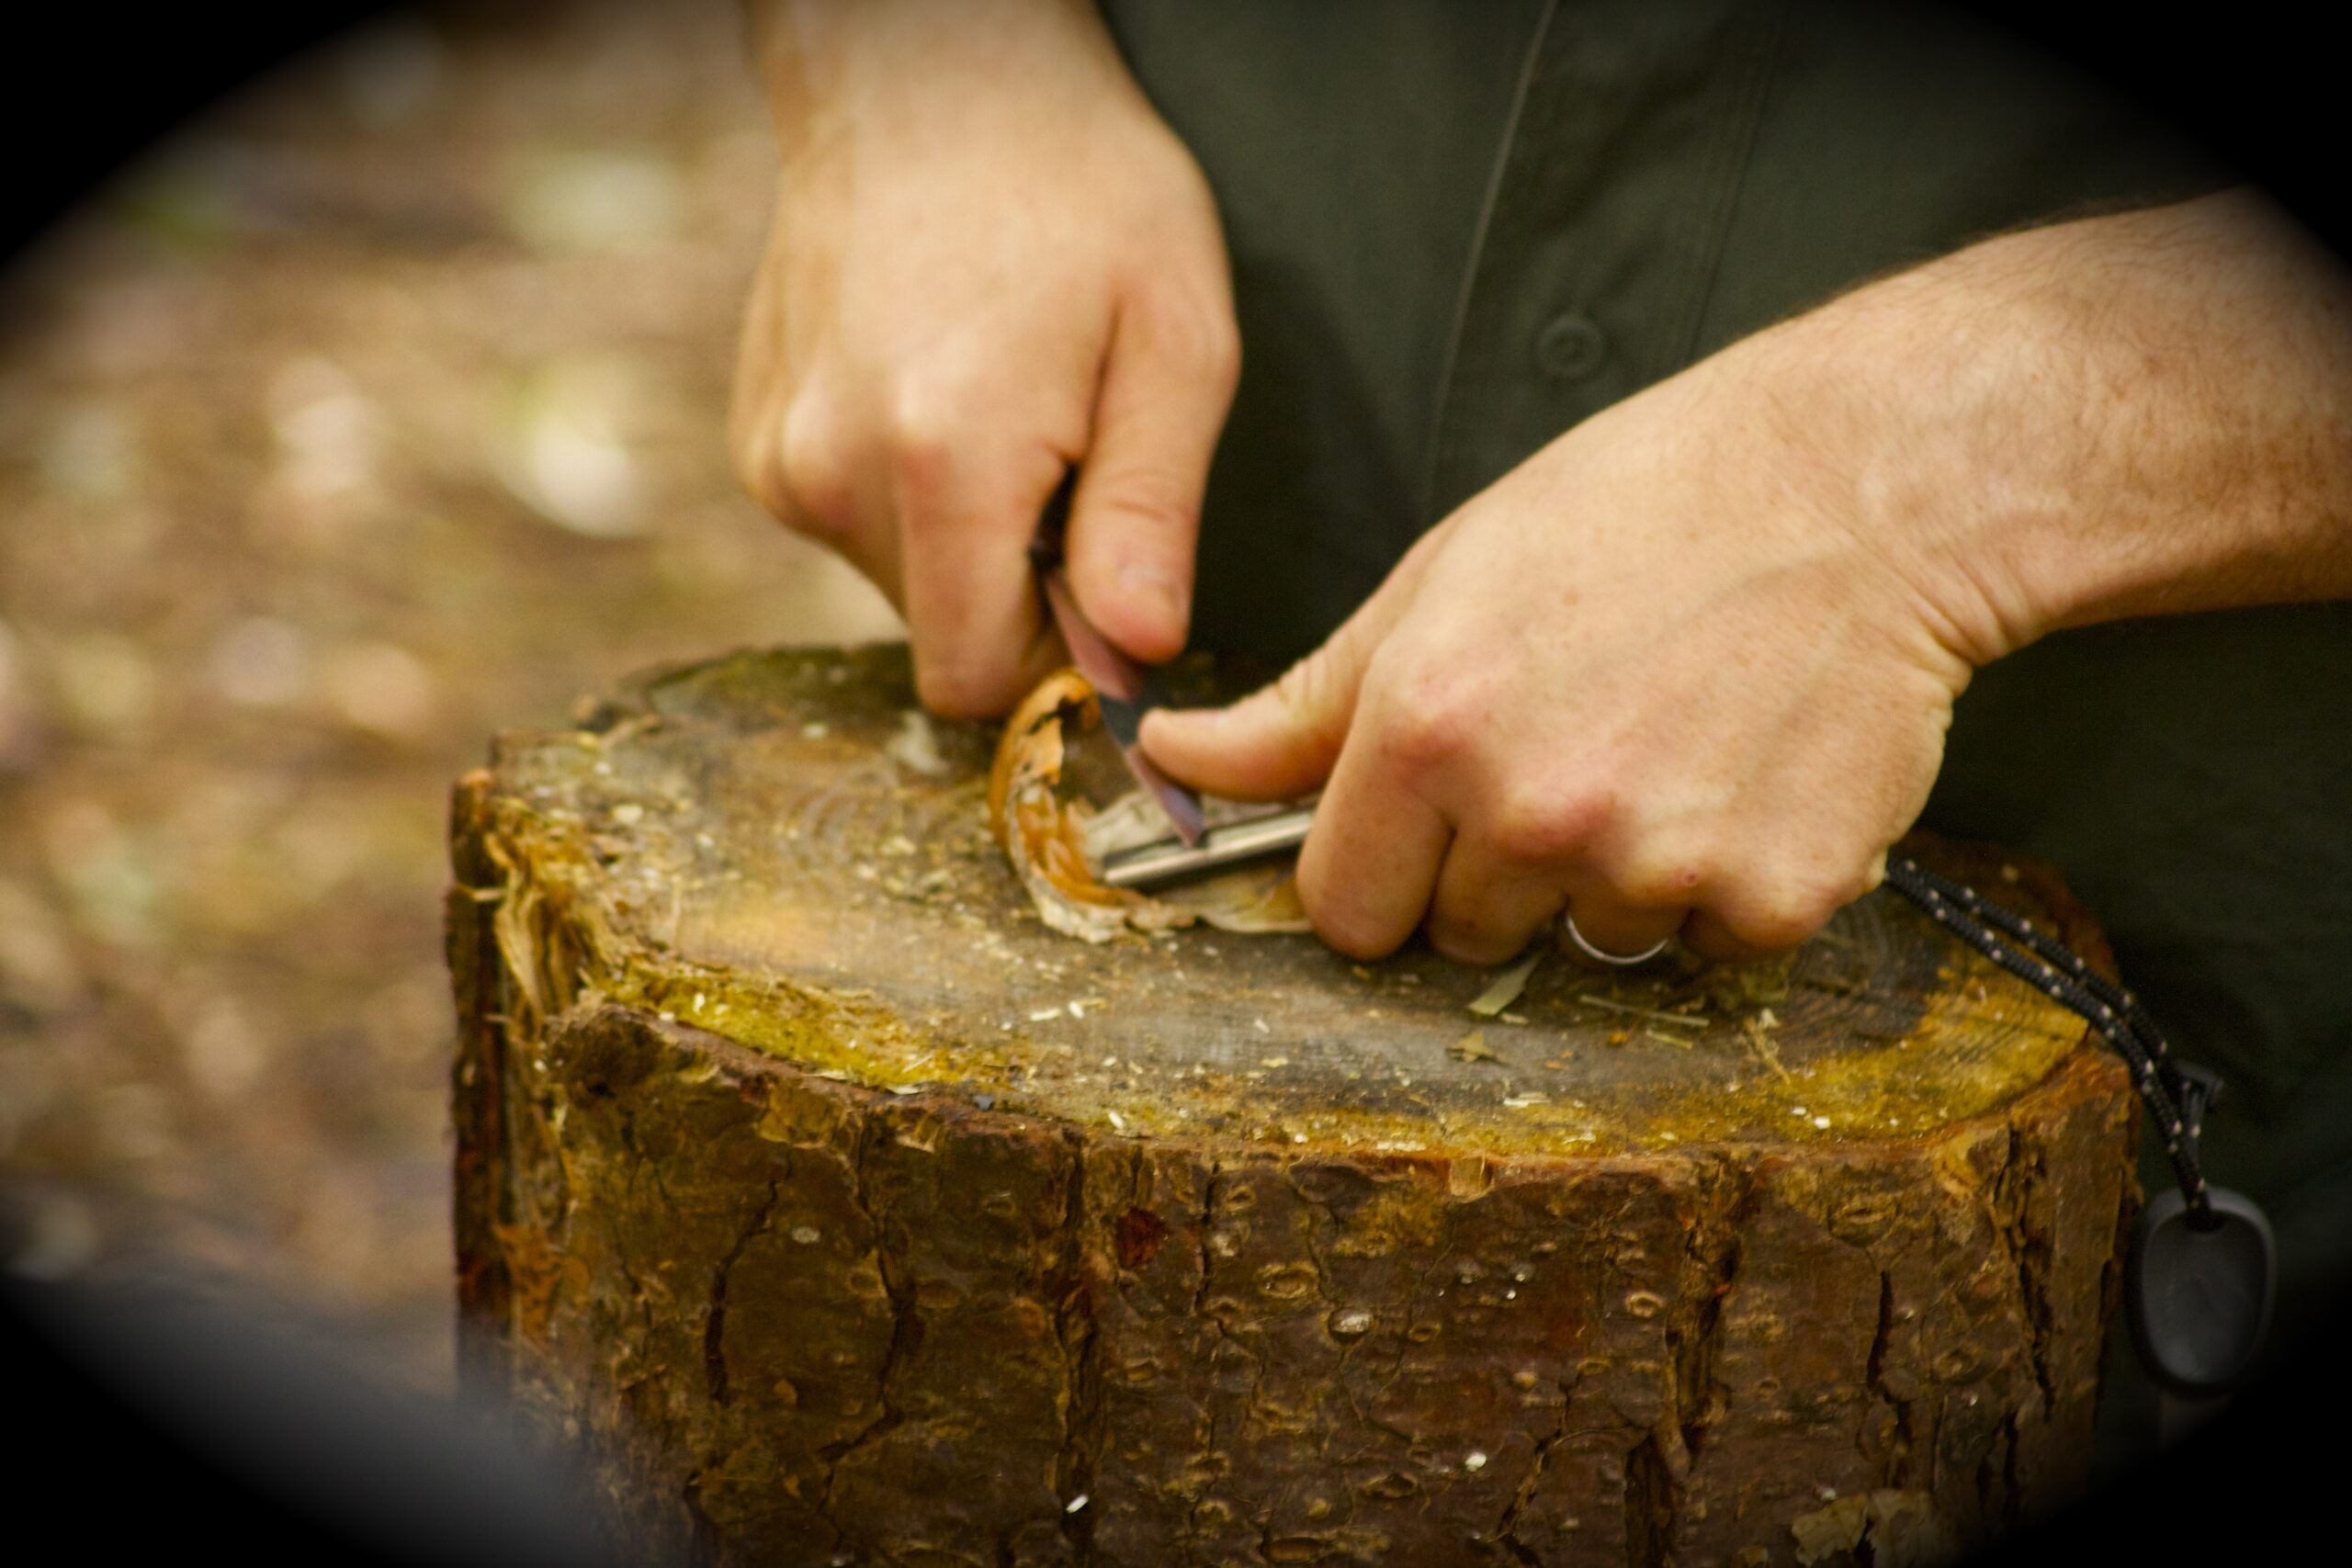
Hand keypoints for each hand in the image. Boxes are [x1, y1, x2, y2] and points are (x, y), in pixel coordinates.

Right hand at [731, 0, 1238, 715]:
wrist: (933, 82)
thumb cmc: (1079, 195)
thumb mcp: (1175, 344)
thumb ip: (1151, 516)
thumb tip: (1134, 656)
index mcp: (945, 463)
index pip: (979, 681)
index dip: (1055, 662)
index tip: (1101, 593)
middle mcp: (836, 474)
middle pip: (940, 637)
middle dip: (1016, 589)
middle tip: (1069, 465)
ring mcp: (782, 460)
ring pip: (898, 586)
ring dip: (964, 541)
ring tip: (1008, 412)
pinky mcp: (761, 445)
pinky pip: (854, 528)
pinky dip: (909, 497)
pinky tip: (943, 395)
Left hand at [1141, 346, 1973, 963]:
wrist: (1860, 486)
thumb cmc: (1642, 508)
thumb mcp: (1439, 582)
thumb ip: (1304, 704)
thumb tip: (1175, 757)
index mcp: (1425, 728)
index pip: (1344, 908)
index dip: (1381, 872)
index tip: (1426, 825)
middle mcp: (1530, 809)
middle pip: (1463, 937)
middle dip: (1499, 872)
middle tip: (1575, 749)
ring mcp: (1654, 861)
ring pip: (1588, 947)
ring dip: (1617, 880)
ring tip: (1670, 749)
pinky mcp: (1772, 894)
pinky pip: (1707, 948)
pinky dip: (1726, 888)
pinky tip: (1745, 778)